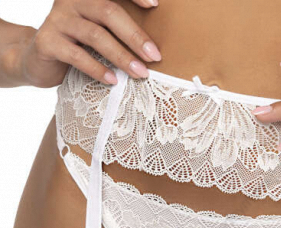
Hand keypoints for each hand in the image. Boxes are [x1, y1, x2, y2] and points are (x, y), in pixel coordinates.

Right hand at [18, 0, 160, 87]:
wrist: (39, 61)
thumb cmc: (77, 46)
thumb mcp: (98, 32)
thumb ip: (116, 28)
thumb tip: (153, 46)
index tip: (155, 5)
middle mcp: (71, 0)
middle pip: (109, 12)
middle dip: (135, 36)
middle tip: (155, 57)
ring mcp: (57, 19)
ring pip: (96, 35)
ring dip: (122, 56)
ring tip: (140, 73)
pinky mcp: (47, 41)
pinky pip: (77, 55)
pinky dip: (98, 69)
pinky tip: (113, 81)